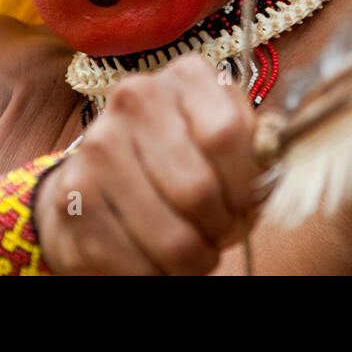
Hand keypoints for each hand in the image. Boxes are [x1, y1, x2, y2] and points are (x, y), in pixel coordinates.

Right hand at [34, 53, 262, 274]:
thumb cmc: (179, 163)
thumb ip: (255, 145)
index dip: (246, 186)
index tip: (246, 204)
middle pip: (199, 190)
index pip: (228, 135)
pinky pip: (138, 264)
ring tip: (193, 250)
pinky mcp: (74, 199)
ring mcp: (98, 148)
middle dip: (220, 228)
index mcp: (185, 76)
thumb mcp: (223, 141)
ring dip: (193, 259)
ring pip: (172, 238)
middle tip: (220, 233)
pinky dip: (158, 274)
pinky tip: (156, 258)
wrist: (100, 185)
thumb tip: (276, 153)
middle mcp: (134, 99)